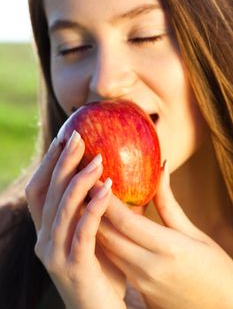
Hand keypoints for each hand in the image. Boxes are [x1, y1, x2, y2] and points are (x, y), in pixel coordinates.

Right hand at [25, 132, 125, 308]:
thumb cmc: (101, 270)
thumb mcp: (94, 235)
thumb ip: (96, 208)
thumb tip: (112, 176)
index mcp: (46, 231)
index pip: (39, 190)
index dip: (48, 163)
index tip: (64, 138)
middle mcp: (44, 240)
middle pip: (47, 193)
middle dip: (61, 162)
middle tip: (78, 137)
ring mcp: (55, 254)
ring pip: (62, 209)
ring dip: (79, 181)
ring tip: (98, 159)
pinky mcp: (74, 267)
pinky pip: (83, 231)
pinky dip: (94, 207)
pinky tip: (108, 188)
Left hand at [97, 162, 232, 308]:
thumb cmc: (215, 270)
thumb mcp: (195, 233)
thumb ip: (170, 203)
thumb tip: (161, 169)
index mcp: (167, 248)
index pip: (124, 220)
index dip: (105, 198)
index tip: (93, 178)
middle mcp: (148, 266)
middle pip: (107, 234)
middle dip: (91, 209)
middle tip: (83, 187)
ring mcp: (141, 281)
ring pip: (106, 248)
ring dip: (94, 225)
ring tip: (87, 202)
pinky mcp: (138, 289)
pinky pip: (114, 260)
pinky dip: (105, 241)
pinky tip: (102, 227)